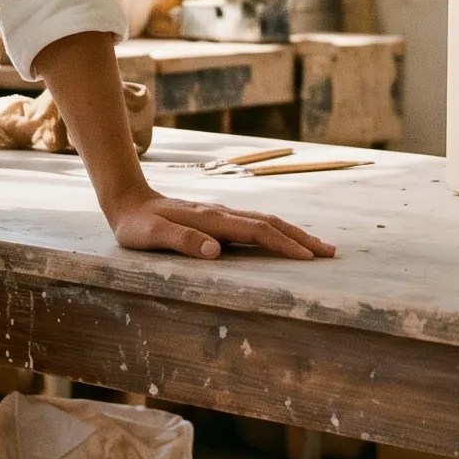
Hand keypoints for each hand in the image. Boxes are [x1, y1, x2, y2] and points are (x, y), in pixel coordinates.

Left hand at [106, 188, 335, 261]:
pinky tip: (285, 240)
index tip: (307, 257)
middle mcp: (222, 214)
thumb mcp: (151, 236)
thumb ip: (181, 241)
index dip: (283, 244)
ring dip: (294, 234)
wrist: (129, 200)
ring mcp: (222, 214)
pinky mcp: (219, 218)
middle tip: (330, 252)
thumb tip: (215, 252)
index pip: (256, 231)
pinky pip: (256, 224)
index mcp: (211, 219)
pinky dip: (278, 232)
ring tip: (318, 247)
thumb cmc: (138, 225)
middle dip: (302, 238)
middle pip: (271, 224)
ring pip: (266, 222)